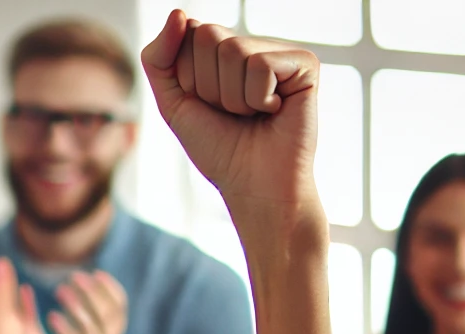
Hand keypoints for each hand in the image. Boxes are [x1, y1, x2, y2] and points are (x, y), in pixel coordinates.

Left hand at [0, 257, 55, 333]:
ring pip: (12, 305)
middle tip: (1, 261)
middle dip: (0, 281)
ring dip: (10, 288)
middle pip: (0, 300)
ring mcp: (16, 333)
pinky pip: (26, 316)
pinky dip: (25, 302)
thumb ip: (2, 321)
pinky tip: (26, 289)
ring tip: (7, 267)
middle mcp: (3, 330)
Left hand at [51, 270, 128, 333]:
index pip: (120, 302)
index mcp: (116, 325)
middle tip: (73, 276)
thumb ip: (93, 304)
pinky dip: (63, 328)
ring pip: (89, 325)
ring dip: (74, 305)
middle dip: (90, 290)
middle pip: (105, 310)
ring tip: (59, 290)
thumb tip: (83, 276)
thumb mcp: (97, 324)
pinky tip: (51, 316)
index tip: (96, 272)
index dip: (110, 286)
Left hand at [141, 10, 319, 213]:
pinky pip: (260, 64)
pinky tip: (274, 111)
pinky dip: (257, 98)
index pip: (187, 32)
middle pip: (207, 35)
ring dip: (233, 96)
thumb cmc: (219, 148)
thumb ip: (159, 58)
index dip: (186, 78)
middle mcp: (252, 44)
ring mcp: (280, 51)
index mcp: (222, 50)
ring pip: (233, 50)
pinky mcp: (305, 63)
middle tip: (231, 112)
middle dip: (207, 85)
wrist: (254, 186)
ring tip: (252, 115)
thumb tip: (181, 13)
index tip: (205, 105)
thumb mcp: (173, 103)